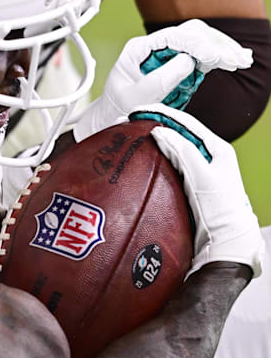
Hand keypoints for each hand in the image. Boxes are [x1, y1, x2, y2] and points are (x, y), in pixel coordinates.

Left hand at [73, 19, 251, 141]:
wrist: (113, 117)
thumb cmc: (119, 108)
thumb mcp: (136, 98)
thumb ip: (159, 79)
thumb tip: (187, 60)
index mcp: (138, 49)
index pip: (172, 36)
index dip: (196, 43)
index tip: (214, 56)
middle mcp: (154, 46)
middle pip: (190, 33)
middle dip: (215, 44)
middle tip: (236, 59)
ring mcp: (167, 53)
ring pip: (200, 41)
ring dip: (221, 49)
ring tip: (242, 60)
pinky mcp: (176, 63)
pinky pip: (201, 54)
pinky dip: (219, 57)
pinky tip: (235, 60)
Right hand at [130, 104, 262, 277]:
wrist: (224, 245)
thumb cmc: (222, 213)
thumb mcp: (203, 177)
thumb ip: (182, 151)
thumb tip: (160, 131)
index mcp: (218, 149)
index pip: (186, 122)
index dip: (161, 113)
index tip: (139, 112)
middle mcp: (208, 158)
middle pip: (177, 133)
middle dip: (155, 124)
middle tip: (132, 123)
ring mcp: (197, 172)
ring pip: (172, 149)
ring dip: (153, 142)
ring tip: (134, 137)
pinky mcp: (187, 186)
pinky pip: (168, 166)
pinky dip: (155, 159)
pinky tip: (143, 161)